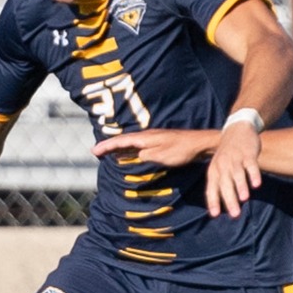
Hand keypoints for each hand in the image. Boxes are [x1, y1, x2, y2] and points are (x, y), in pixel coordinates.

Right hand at [91, 127, 219, 169]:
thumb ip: (145, 155)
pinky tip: (126, 155)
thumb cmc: (181, 150)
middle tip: (95, 152)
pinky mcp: (158, 143)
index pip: (121, 141)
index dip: (107, 146)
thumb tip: (136, 156)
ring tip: (105, 153)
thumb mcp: (161, 156)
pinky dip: (128, 150)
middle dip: (108, 146)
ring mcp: (152, 139)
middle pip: (122, 141)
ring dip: (117, 148)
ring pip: (129, 143)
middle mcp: (146, 136)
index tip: (94, 151)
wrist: (199, 144)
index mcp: (145, 138)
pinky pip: (137, 146)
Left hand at [204, 122, 262, 218]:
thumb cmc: (227, 155)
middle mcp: (223, 165)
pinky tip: (257, 184)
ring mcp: (235, 159)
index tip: (215, 215)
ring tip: (244, 199)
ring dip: (240, 186)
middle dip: (229, 200)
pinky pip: (251, 165)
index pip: (211, 189)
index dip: (213, 202)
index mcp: (214, 171)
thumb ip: (220, 185)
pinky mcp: (248, 153)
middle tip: (235, 214)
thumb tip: (221, 207)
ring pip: (237, 174)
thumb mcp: (218, 168)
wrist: (237, 130)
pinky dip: (253, 174)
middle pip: (225, 184)